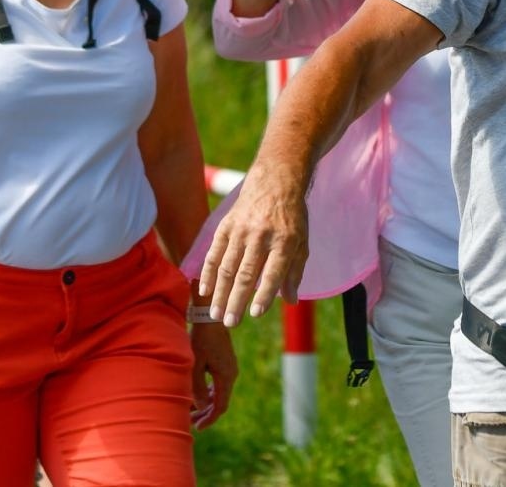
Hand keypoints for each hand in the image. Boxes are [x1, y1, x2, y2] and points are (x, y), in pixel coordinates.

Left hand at [189, 322, 237, 429]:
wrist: (210, 317)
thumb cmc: (200, 340)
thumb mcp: (195, 364)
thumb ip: (197, 386)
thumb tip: (201, 406)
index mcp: (226, 376)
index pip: (220, 406)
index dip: (209, 419)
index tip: (198, 428)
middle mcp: (231, 374)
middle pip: (220, 402)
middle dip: (206, 414)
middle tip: (191, 422)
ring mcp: (229, 369)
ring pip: (219, 393)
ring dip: (206, 403)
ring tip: (190, 411)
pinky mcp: (225, 363)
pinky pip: (219, 384)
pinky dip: (209, 393)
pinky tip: (197, 395)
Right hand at [197, 164, 309, 326]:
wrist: (275, 182)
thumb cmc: (291, 218)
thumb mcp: (302, 242)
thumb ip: (295, 272)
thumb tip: (290, 301)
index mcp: (284, 240)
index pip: (273, 272)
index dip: (264, 294)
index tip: (255, 314)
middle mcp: (261, 235)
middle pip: (247, 273)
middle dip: (237, 300)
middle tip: (230, 323)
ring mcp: (241, 230)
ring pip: (228, 266)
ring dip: (220, 293)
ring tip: (215, 315)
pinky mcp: (226, 225)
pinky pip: (214, 252)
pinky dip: (207, 273)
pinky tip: (203, 291)